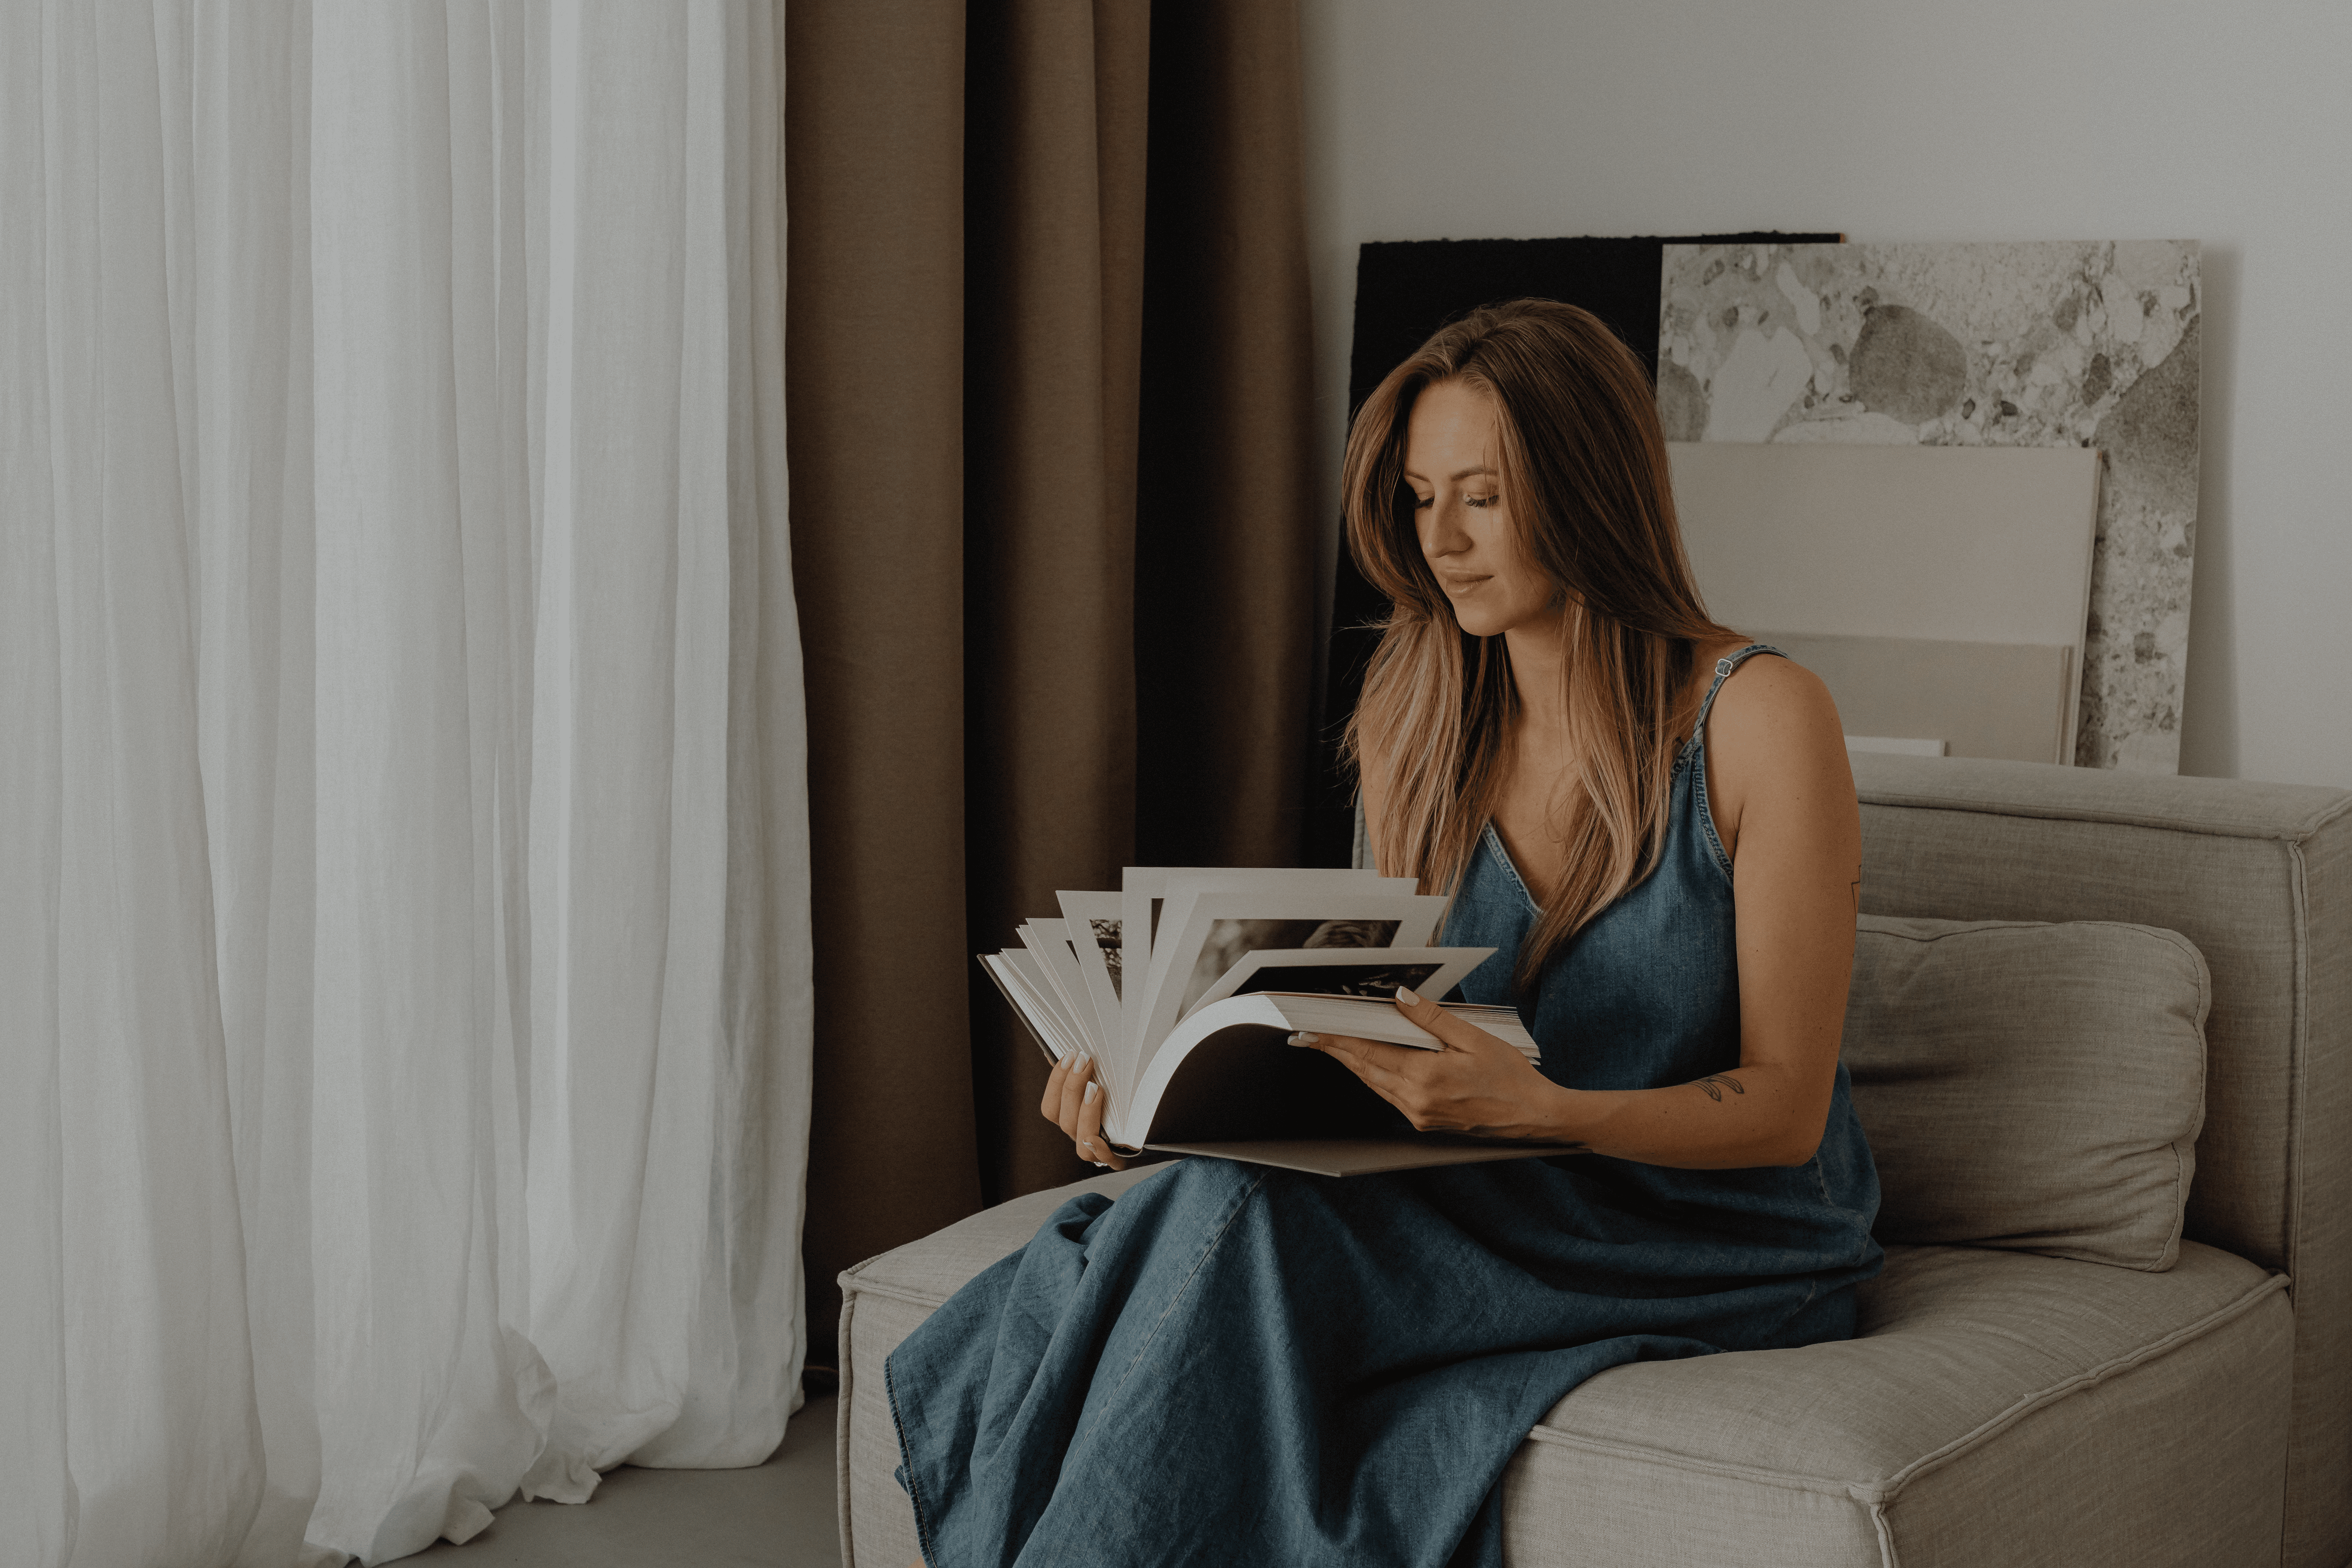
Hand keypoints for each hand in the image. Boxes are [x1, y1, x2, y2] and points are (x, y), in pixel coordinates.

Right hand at [1040, 1054, 1128, 1170]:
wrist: (1148, 1131)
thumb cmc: (1121, 1100)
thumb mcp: (1102, 1083)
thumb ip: (1084, 1073)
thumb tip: (1067, 1052)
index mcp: (1071, 1119)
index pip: (1051, 1108)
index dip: (1055, 1082)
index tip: (1069, 1056)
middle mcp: (1080, 1136)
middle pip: (1065, 1121)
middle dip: (1072, 1087)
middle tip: (1085, 1062)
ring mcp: (1097, 1151)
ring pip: (1080, 1141)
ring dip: (1085, 1112)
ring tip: (1096, 1087)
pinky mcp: (1117, 1159)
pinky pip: (1104, 1160)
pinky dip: (1099, 1149)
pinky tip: (1097, 1138)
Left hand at [1296, 987, 1574, 1141]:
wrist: (1533, 1116)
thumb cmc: (1510, 1077)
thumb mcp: (1474, 1038)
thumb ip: (1434, 1018)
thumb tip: (1402, 998)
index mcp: (1425, 1077)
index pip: (1369, 1052)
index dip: (1339, 1039)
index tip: (1315, 1029)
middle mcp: (1416, 1101)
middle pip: (1365, 1070)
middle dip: (1337, 1051)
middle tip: (1312, 1035)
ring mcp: (1419, 1115)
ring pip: (1375, 1085)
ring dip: (1354, 1064)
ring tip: (1335, 1045)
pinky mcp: (1425, 1122)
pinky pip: (1390, 1096)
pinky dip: (1376, 1077)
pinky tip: (1371, 1065)